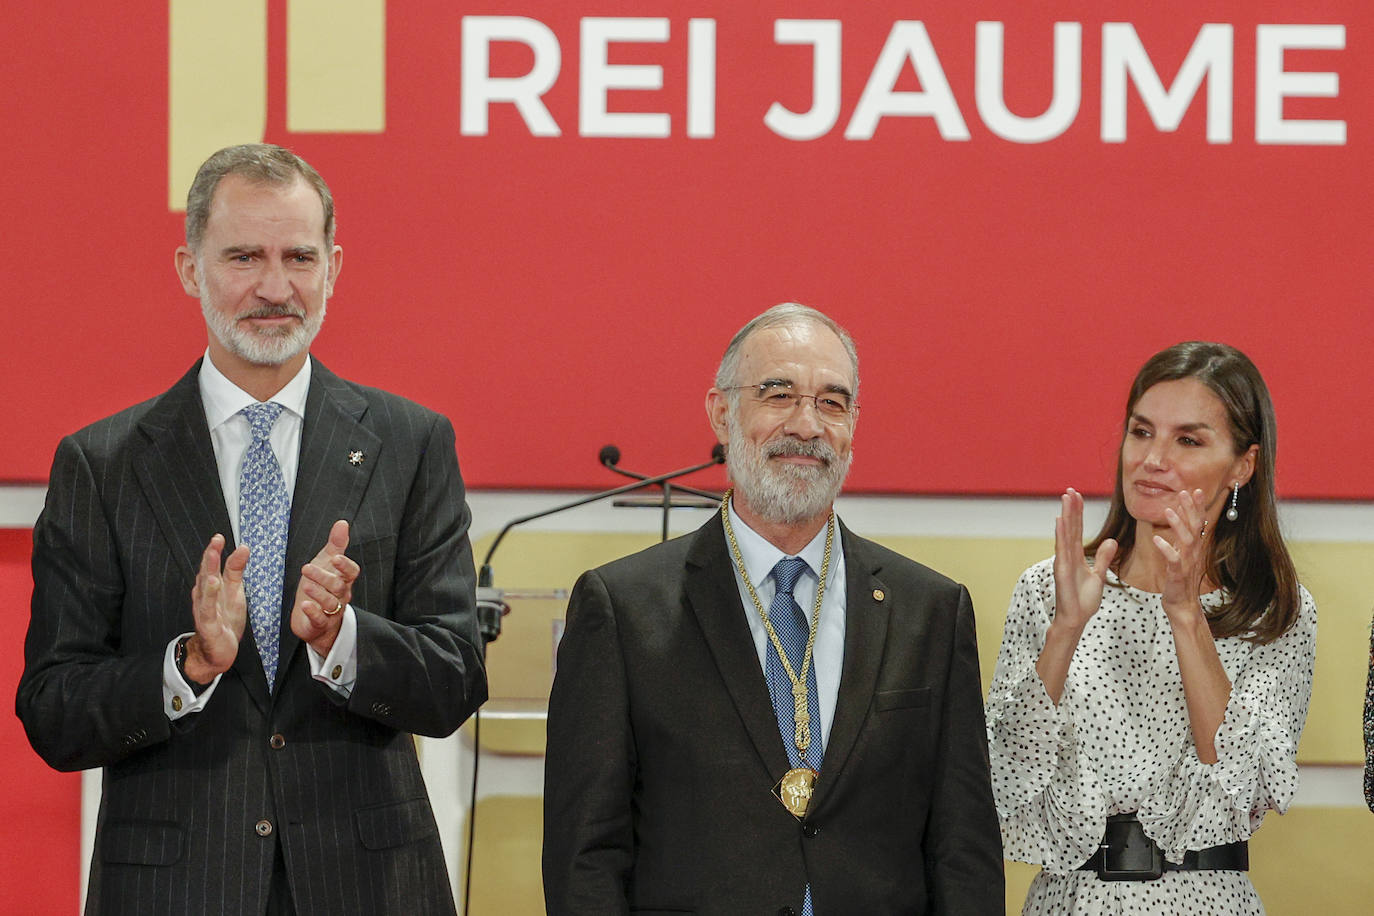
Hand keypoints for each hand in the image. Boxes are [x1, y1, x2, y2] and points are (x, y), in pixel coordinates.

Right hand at [185, 534, 249, 681]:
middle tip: (216, 540)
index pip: (212, 566)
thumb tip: (243, 548)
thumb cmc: (224, 620)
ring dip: (208, 571)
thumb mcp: (234, 592)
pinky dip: (210, 595)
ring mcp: (205, 610)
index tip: (220, 537)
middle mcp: (205, 596)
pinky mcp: (208, 624)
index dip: (215, 551)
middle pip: (206, 573)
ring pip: (205, 588)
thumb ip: (236, 571)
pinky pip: (208, 608)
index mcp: (211, 587)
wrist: (217, 652)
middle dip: (210, 556)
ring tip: (212, 556)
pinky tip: (213, 583)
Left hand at [290, 520, 359, 654]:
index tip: (336, 558)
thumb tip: (342, 523)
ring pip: (330, 603)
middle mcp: (341, 595)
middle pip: (338, 586)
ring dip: (318, 593)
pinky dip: (314, 612)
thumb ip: (336, 544)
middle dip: (323, 577)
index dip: (345, 566)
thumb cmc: (322, 587)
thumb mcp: (326, 563)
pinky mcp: (320, 624)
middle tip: (307, 568)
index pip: (352, 572)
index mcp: (343, 580)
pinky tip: (305, 605)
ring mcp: (332, 611)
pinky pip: (320, 619)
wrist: (316, 620)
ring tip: (306, 585)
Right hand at [1052, 488, 1117, 630]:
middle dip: (1071, 508)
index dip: (1078, 513)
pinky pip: (1062, 549)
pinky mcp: (1063, 570)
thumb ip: (1103, 558)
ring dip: (1066, 515)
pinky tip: (1060, 521)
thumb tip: (1111, 541)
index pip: (1078, 530)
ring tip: (1066, 498)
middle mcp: (1068, 555)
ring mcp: (1064, 561)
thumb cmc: (1084, 600)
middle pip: (1071, 527)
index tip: (1078, 496)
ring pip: (1066, 534)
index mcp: (1076, 556)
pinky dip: (1061, 534)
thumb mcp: (1099, 576)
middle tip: (1071, 490)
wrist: (1076, 619)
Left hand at [1152, 488, 1208, 624]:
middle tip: (1185, 492)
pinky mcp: (1177, 575)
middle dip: (1191, 509)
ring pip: (1186, 541)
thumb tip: (1180, 518)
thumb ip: (1182, 537)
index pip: (1198, 523)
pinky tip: (1157, 539)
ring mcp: (1187, 564)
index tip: (1194, 490)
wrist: (1182, 604)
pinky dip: (1166, 549)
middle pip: (1195, 527)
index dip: (1196, 507)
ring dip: (1178, 525)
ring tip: (1168, 511)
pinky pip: (1173, 560)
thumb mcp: (1182, 554)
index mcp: (1193, 547)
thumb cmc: (1180, 579)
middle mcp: (1193, 553)